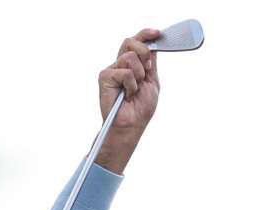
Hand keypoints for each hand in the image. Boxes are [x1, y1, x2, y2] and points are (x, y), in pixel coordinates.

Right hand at [96, 30, 162, 170]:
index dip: (145, 35)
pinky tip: (126, 95)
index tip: (157, 33)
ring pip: (129, 58)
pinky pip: (124, 72)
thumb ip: (151, 64)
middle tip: (146, 72)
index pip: (137, 43)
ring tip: (134, 91)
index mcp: (132, 65)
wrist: (132, 125)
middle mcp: (120, 64)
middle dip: (144, 54)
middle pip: (131, 43)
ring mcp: (111, 69)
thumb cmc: (140, 108)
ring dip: (138, 76)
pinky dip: (131, 86)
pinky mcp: (105, 76)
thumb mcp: (151, 82)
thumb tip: (153, 46)